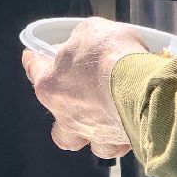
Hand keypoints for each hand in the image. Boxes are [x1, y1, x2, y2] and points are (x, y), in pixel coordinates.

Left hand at [22, 17, 149, 157]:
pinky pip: (113, 145)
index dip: (34, 61)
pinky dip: (117, 136)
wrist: (144, 88)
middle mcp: (66, 115)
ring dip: (89, 130)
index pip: (35, 70)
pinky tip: (126, 122)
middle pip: (56, 120)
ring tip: (102, 117)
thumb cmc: (112, 57)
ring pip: (80, 140)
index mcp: (51, 85)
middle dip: (63, 112)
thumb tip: (85, 44)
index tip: (32, 57)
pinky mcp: (117, 142)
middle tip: (76, 97)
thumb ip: (82, 40)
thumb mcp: (92, 31)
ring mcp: (91, 133)